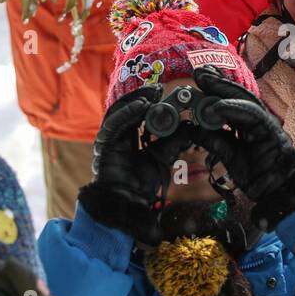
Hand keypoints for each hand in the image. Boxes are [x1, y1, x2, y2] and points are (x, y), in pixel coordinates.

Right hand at [79, 85, 194, 237]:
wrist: (128, 207)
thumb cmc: (141, 186)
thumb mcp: (162, 159)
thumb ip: (172, 144)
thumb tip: (190, 129)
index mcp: (129, 139)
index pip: (137, 114)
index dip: (148, 102)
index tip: (163, 93)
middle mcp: (117, 137)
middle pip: (126, 109)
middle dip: (142, 97)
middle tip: (158, 88)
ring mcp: (108, 141)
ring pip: (119, 113)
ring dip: (135, 101)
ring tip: (152, 93)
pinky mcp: (104, 147)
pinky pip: (115, 125)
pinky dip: (128, 114)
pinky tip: (141, 106)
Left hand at [191, 67, 294, 230]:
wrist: (281, 198)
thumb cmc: (260, 180)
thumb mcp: (232, 158)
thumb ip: (216, 142)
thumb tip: (194, 128)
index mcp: (251, 128)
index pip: (234, 104)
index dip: (217, 90)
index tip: (200, 79)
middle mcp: (261, 124)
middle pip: (240, 97)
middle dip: (219, 84)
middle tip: (200, 72)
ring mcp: (269, 127)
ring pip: (248, 102)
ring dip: (225, 91)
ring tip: (206, 82)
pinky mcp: (274, 134)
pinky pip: (254, 117)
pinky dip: (235, 110)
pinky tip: (217, 107)